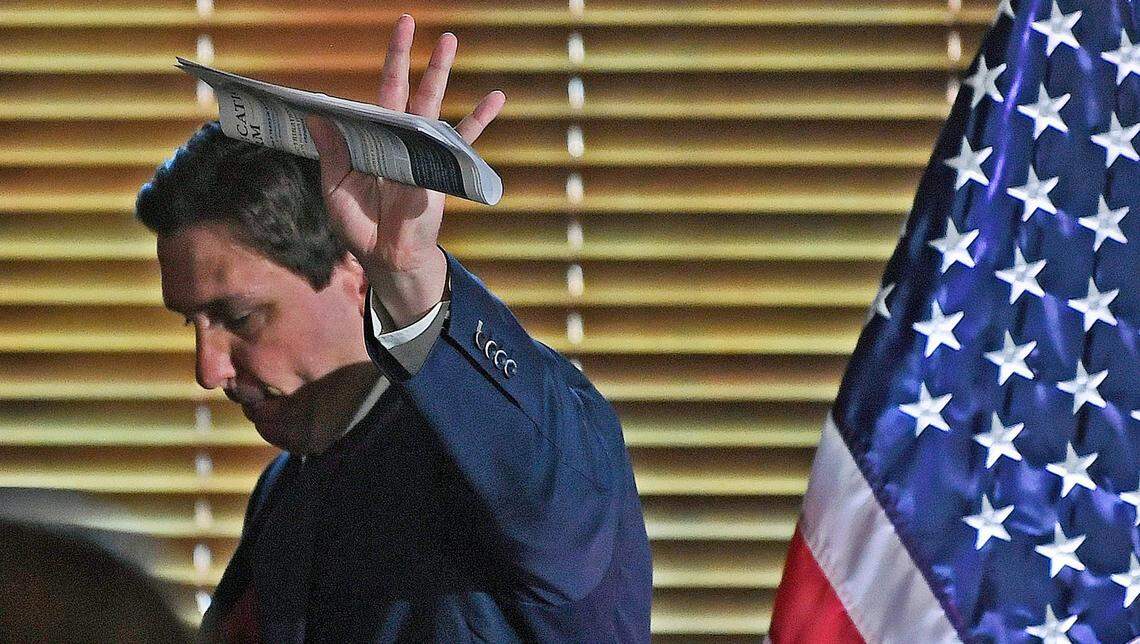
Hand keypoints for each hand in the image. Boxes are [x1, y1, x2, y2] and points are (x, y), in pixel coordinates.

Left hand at [307, 14, 504, 326]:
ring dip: (441, 74)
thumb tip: (318, 115)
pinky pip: (462, 143)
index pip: (375, 95)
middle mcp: (399, 139)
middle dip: (408, 56)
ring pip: (433, 106)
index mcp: (373, 140)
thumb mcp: (336, 188)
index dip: (375, 69)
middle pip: (404, 89)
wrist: (387, 257)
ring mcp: (421, 151)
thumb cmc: (360, 225)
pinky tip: (495, 98)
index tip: (378, 42)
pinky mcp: (439, 170)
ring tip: (451, 41)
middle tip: (409, 20)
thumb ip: (332, 153)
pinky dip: (479, 120)